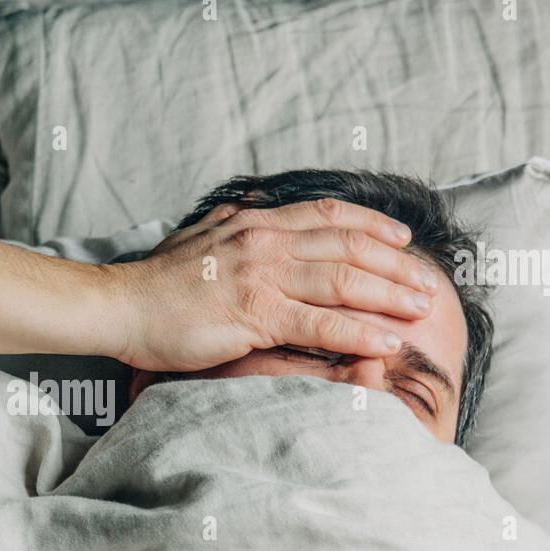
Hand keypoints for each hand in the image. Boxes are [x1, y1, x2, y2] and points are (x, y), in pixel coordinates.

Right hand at [104, 198, 443, 372]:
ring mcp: (261, 276)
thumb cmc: (154, 283)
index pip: (327, 215)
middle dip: (395, 264)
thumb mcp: (196, 238)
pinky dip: (360, 331)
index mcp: (254, 223)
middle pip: (348, 246)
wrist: (121, 306)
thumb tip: (244, 210)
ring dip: (390, 294)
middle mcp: (265, 242)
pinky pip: (321, 322)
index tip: (402, 237)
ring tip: (422, 309)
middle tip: (428, 281)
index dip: (371, 224)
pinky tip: (387, 341)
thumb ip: (226, 223)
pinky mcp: (255, 314)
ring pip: (343, 280)